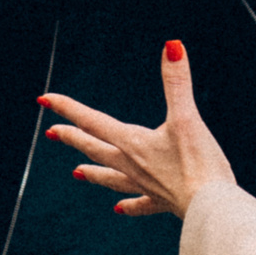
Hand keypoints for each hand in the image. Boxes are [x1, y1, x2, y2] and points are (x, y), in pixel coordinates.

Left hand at [43, 41, 236, 219]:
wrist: (210, 207)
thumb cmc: (199, 164)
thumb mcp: (187, 117)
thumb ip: (177, 82)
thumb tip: (172, 46)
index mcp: (132, 143)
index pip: (92, 120)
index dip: (68, 107)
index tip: (44, 100)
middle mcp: (131, 165)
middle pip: (95, 148)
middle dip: (73, 138)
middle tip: (52, 133)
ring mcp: (145, 186)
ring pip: (111, 177)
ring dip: (93, 173)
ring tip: (77, 173)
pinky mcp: (163, 201)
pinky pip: (139, 204)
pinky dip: (128, 206)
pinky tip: (119, 208)